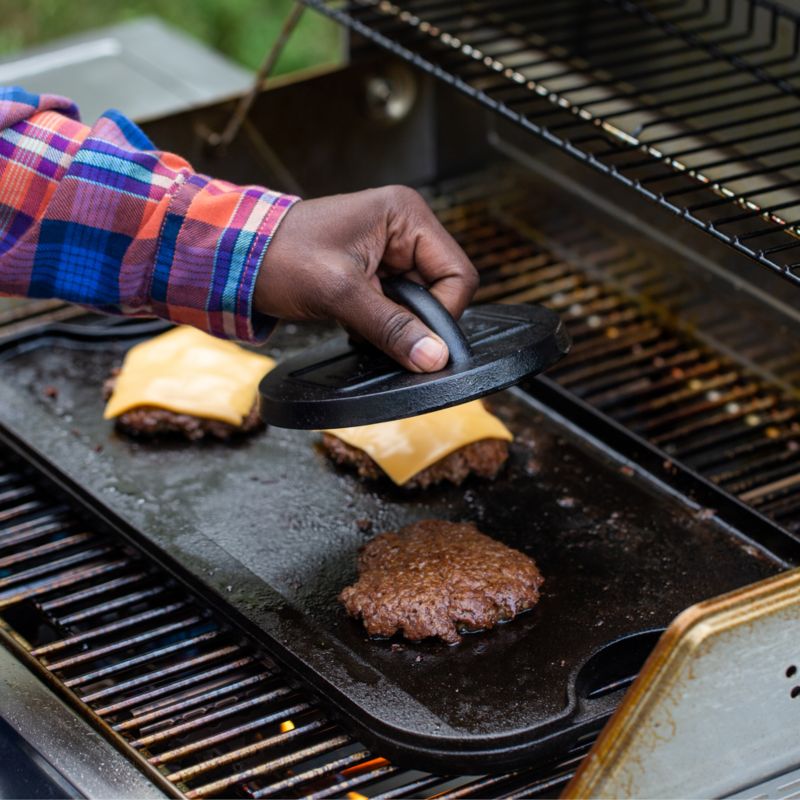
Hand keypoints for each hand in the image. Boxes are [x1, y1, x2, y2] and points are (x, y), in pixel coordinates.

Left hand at [255, 186, 478, 371]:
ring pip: (418, 303)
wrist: (236, 260)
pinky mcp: (375, 271)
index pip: (457, 273)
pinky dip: (381, 323)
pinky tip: (354, 320)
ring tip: (358, 319)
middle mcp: (403, 228)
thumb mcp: (339, 293)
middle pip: (441, 290)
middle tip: (378, 327)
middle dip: (414, 318)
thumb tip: (433, 357)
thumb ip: (391, 326)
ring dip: (394, 322)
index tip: (420, 341)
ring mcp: (389, 251)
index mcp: (405, 214)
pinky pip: (397, 307)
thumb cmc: (279, 256)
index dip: (442, 313)